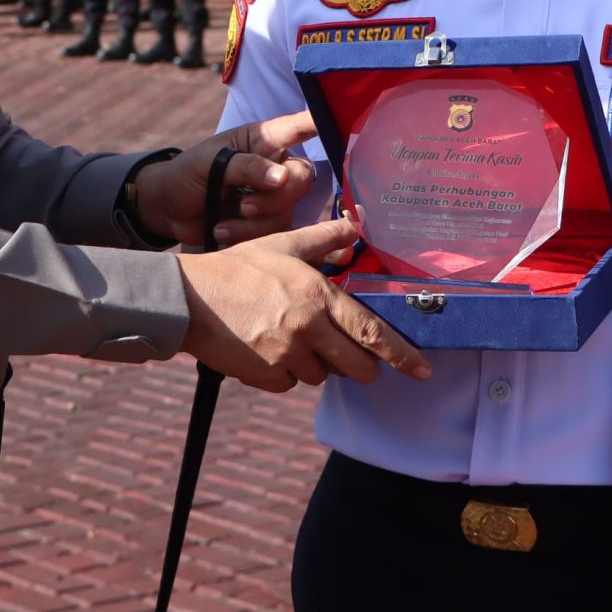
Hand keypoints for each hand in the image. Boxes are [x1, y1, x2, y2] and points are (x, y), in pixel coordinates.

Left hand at [131, 110, 323, 247]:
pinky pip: (275, 232)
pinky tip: (222, 231)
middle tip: (245, 206)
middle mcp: (275, 165)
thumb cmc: (187, 174)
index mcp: (262, 140)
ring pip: (288, 210)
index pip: (299, 126)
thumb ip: (246, 166)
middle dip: (276, 197)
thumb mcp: (209, 163)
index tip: (338, 122)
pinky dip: (248, 235)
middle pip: (302, 178)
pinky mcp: (266, 223)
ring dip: (255, 222)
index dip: (320, 123)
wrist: (167, 211)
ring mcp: (272, 196)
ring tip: (223, 222)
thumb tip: (283, 176)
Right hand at [177, 217, 429, 392]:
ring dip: (316, 364)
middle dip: (360, 366)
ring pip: (322, 376)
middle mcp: (309, 328)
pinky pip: (290, 384)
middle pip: (356, 366)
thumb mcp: (282, 246)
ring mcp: (287, 356)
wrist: (189, 299)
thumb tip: (355, 226)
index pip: (371, 332)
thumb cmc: (237, 268)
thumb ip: (323, 239)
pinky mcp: (267, 376)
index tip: (423, 370)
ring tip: (290, 338)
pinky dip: (285, 373)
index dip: (401, 354)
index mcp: (319, 295)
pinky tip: (268, 350)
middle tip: (351, 358)